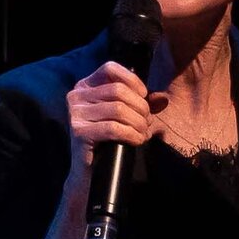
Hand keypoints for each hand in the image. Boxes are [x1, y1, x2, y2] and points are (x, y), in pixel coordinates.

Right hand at [65, 60, 169, 177]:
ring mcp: (75, 114)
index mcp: (85, 86)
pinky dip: (131, 134)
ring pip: (118, 109)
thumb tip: (162, 98)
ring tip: (144, 132)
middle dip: (140, 106)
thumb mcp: (125, 114)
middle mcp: (76, 96)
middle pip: (118, 90)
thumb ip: (141, 102)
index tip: (144, 96)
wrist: (90, 170)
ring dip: (138, 122)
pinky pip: (113, 128)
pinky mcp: (79, 132)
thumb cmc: (108, 138)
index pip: (109, 68)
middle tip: (147, 122)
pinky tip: (137, 140)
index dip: (132, 80)